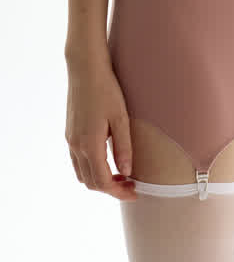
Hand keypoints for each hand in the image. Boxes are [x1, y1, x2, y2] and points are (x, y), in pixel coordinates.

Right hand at [65, 56, 136, 200]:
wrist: (85, 69)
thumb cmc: (106, 90)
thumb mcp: (121, 118)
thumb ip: (124, 147)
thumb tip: (127, 172)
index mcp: (89, 144)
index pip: (102, 181)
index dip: (119, 192)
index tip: (135, 193)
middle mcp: (76, 146)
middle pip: (90, 182)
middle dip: (111, 188)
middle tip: (132, 184)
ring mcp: (70, 140)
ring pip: (82, 174)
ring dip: (100, 180)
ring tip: (122, 174)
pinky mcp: (69, 133)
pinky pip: (77, 161)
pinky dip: (91, 169)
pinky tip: (107, 160)